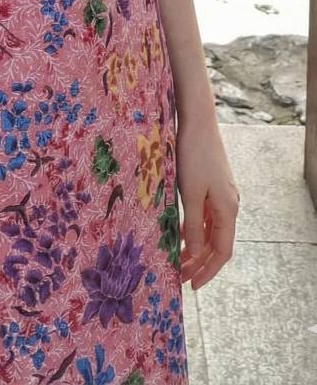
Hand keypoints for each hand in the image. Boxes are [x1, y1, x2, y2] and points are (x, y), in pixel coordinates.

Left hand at [175, 115, 240, 290]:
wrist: (197, 121)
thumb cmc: (193, 155)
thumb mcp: (191, 193)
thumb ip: (194, 225)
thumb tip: (196, 253)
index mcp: (228, 209)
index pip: (222, 252)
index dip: (208, 271)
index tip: (192, 285)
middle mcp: (229, 205)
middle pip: (217, 244)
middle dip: (201, 263)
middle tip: (181, 278)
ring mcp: (221, 195)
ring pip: (211, 230)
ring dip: (196, 247)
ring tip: (178, 261)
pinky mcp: (212, 185)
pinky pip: (206, 216)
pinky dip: (194, 229)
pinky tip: (179, 234)